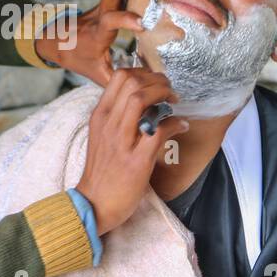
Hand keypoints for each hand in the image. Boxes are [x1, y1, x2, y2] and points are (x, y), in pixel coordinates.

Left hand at [34, 0, 145, 85]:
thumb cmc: (77, 58)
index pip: (112, 24)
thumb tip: (143, 92)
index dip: (124, 22)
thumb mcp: (95, 74)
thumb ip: (117, 82)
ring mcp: (103, 3)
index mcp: (99, 34)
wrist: (54, 40)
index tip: (140, 23)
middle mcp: (100, 14)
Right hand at [76, 67, 188, 235]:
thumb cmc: (102, 169)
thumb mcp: (101, 135)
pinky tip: (181, 126)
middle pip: (132, 82)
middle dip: (158, 81)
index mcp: (100, 116)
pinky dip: (175, 123)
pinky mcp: (137, 161)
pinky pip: (159, 131)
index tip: (155, 82)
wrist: (94, 203)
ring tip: (174, 102)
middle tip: (169, 91)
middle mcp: (109, 124)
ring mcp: (122, 142)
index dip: (144, 72)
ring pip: (141, 100)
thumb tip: (141, 97)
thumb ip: (116, 114)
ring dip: (164, 95)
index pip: (119, 77)